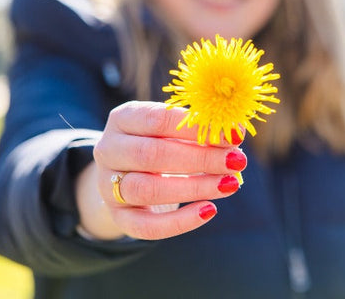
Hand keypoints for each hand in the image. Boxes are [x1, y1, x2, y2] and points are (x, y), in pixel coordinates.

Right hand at [76, 101, 245, 240]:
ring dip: (194, 187)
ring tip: (230, 184)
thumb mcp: (171, 130)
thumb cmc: (158, 142)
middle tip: (237, 161)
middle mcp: (108, 149)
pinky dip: (179, 222)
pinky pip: (145, 226)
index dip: (196, 128)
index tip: (233, 135)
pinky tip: (209, 210)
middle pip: (152, 155)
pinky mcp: (118, 216)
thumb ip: (196, 130)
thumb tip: (233, 134)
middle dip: (200, 158)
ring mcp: (107, 185)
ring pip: (147, 189)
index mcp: (123, 118)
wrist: (127, 173)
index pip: (158, 119)